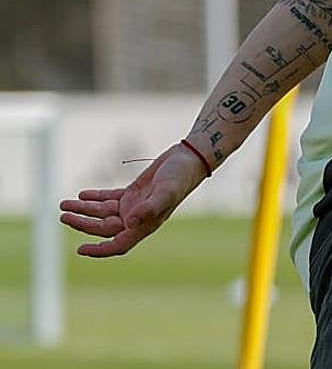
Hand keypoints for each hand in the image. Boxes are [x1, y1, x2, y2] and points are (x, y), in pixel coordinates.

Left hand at [59, 142, 208, 256]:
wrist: (189, 159)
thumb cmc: (180, 176)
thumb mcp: (166, 191)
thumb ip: (149, 207)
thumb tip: (128, 223)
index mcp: (146, 224)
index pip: (118, 244)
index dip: (99, 250)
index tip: (80, 249)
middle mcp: (138, 218)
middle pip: (103, 227)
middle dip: (82, 222)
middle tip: (64, 213)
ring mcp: (135, 205)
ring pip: (103, 213)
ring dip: (84, 208)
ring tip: (64, 203)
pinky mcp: (134, 193)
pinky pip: (109, 198)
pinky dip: (95, 197)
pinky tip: (83, 193)